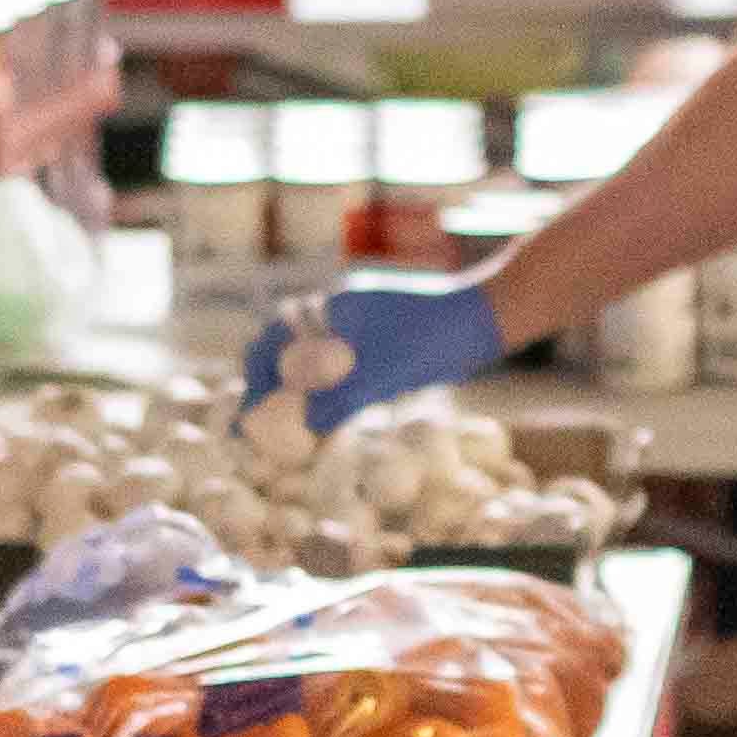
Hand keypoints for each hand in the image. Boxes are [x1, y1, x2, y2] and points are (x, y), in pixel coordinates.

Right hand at [242, 268, 516, 411]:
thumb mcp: (384, 374)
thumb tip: (306, 424)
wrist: (489, 317)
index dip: (255, 380)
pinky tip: (329, 416)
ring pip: (313, 358)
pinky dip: (326, 389)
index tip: (247, 417)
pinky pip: (339, 364)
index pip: (272, 341)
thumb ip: (342, 398)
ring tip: (289, 428)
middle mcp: (339, 312)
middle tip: (261, 428)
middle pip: (287, 350)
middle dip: (271, 387)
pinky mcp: (382, 339)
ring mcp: (361, 324)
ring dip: (298, 390)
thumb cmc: (436, 338)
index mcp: (331, 309)